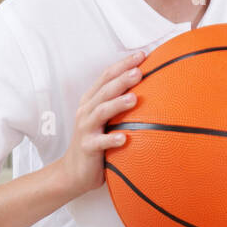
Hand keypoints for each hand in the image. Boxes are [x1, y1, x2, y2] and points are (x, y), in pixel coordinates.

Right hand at [57, 52, 144, 198]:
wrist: (72, 172)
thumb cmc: (96, 142)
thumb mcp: (107, 121)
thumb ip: (121, 106)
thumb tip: (154, 92)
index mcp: (92, 101)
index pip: (107, 77)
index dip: (122, 64)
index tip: (142, 55)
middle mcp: (87, 111)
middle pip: (104, 91)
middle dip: (122, 79)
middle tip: (139, 71)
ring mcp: (85, 129)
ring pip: (100, 112)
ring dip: (117, 104)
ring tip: (134, 99)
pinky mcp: (87, 147)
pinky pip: (99, 142)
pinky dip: (111, 139)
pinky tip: (124, 138)